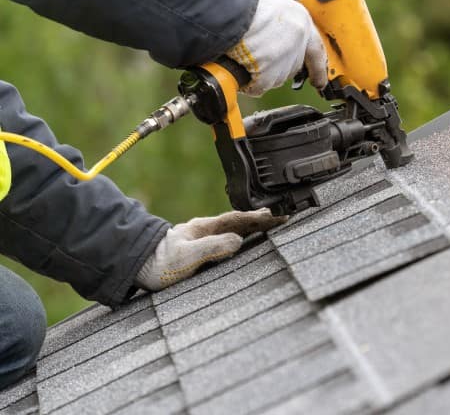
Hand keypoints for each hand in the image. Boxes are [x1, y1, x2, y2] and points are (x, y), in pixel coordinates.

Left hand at [134, 208, 282, 290]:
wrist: (135, 266)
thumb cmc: (158, 264)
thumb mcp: (187, 256)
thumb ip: (212, 248)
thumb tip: (238, 241)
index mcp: (205, 228)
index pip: (239, 219)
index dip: (260, 219)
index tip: (278, 217)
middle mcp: (205, 230)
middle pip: (239, 222)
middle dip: (260, 220)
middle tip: (281, 218)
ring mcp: (201, 238)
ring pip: (233, 229)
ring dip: (251, 227)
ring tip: (269, 226)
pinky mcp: (198, 250)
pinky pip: (225, 239)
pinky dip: (240, 236)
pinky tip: (243, 241)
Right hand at [226, 0, 327, 96]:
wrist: (230, 10)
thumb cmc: (245, 4)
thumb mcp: (273, 7)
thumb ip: (281, 24)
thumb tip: (275, 35)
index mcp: (301, 22)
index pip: (316, 51)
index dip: (318, 68)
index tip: (320, 81)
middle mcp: (298, 42)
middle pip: (293, 66)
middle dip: (278, 66)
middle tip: (260, 59)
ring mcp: (285, 60)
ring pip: (276, 77)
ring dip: (261, 73)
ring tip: (244, 55)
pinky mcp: (269, 74)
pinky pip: (260, 86)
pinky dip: (249, 82)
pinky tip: (240, 67)